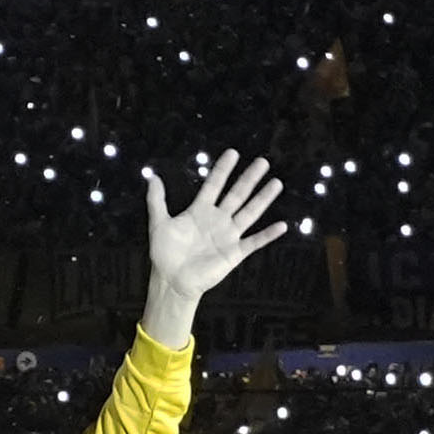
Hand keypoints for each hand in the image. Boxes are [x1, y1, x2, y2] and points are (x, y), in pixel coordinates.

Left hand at [146, 151, 287, 298]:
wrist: (172, 280)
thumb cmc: (165, 253)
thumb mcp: (159, 224)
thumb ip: (157, 201)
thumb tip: (151, 177)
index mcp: (200, 210)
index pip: (214, 185)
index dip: (222, 170)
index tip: (233, 153)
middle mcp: (218, 219)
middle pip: (236, 194)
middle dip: (249, 178)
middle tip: (262, 161)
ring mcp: (228, 235)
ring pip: (249, 213)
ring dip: (263, 199)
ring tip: (276, 183)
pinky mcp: (235, 253)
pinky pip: (254, 242)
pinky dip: (268, 235)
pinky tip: (282, 225)